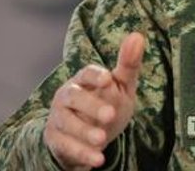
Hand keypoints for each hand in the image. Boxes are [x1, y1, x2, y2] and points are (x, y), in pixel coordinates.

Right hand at [43, 32, 144, 169]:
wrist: (89, 134)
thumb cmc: (107, 102)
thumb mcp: (121, 86)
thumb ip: (129, 64)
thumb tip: (138, 36)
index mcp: (84, 79)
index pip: (87, 73)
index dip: (96, 76)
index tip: (108, 79)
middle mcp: (67, 95)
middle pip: (74, 97)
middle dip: (91, 106)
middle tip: (110, 115)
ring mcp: (59, 117)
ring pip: (67, 122)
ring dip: (84, 132)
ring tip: (102, 140)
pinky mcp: (56, 139)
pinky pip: (66, 145)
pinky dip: (81, 153)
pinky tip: (97, 159)